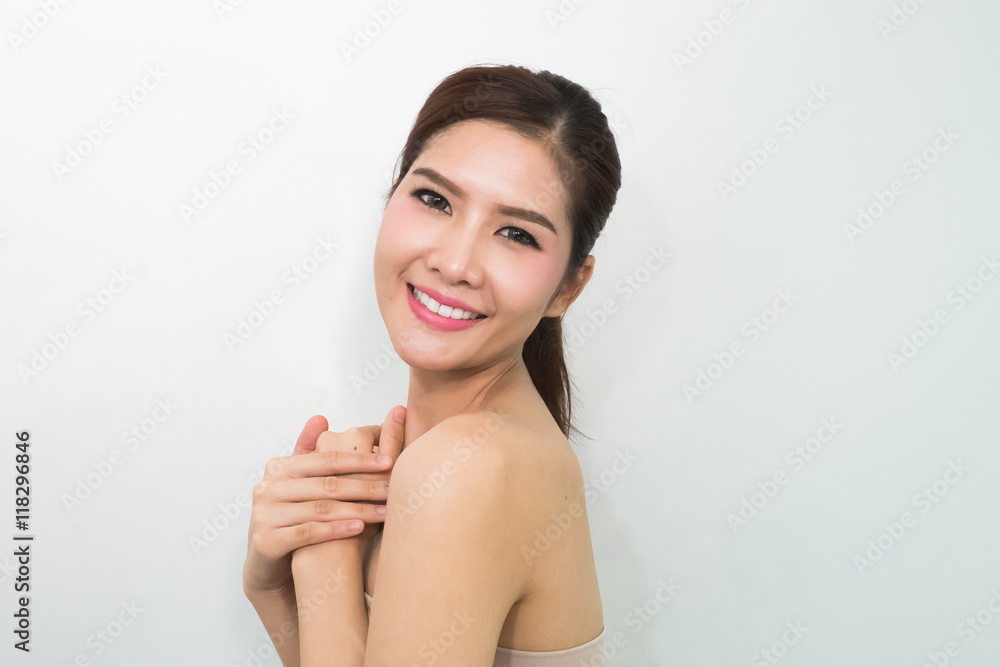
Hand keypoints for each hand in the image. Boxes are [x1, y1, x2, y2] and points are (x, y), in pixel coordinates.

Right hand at [243, 417, 396, 597]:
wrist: (268, 566)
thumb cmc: (292, 520)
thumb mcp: (299, 484)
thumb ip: (309, 451)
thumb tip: (320, 417)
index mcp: (278, 467)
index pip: (326, 459)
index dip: (360, 459)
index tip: (390, 461)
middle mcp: (268, 487)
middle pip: (327, 483)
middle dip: (365, 486)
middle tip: (394, 488)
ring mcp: (265, 514)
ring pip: (321, 508)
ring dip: (358, 509)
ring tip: (385, 511)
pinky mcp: (266, 541)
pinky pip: (308, 532)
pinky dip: (337, 529)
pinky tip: (360, 528)